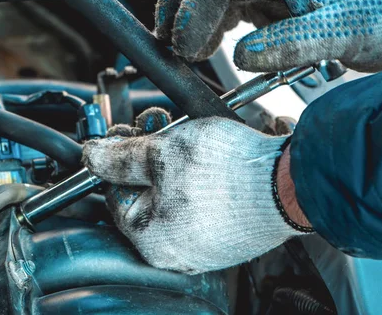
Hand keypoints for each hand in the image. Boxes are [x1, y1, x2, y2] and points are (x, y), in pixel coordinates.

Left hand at [82, 110, 309, 273]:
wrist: (289, 185)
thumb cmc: (227, 173)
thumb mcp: (161, 152)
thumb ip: (119, 157)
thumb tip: (91, 157)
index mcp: (150, 239)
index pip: (116, 195)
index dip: (119, 160)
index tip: (128, 136)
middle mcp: (175, 252)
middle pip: (147, 197)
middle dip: (149, 159)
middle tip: (160, 129)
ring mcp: (205, 248)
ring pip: (175, 200)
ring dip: (175, 167)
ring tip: (188, 140)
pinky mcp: (229, 240)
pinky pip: (201, 210)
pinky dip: (200, 184)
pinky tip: (211, 163)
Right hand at [155, 0, 381, 72]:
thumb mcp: (347, 31)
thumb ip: (295, 40)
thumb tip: (244, 54)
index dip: (193, 7)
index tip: (183, 43)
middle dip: (181, 8)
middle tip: (172, 48)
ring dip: (192, 18)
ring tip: (190, 53)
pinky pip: (230, 5)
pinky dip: (211, 25)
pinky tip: (211, 47)